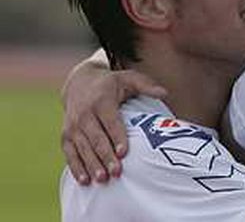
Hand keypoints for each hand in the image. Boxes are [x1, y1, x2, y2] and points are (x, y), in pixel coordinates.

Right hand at [61, 61, 166, 184]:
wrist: (79, 83)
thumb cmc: (111, 84)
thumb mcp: (128, 78)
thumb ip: (146, 85)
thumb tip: (164, 93)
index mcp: (101, 100)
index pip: (110, 121)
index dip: (117, 137)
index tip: (124, 152)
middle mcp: (84, 114)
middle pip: (96, 138)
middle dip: (106, 156)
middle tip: (117, 172)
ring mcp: (73, 126)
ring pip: (83, 148)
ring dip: (92, 164)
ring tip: (102, 179)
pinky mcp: (65, 136)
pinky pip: (70, 153)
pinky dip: (76, 167)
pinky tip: (85, 181)